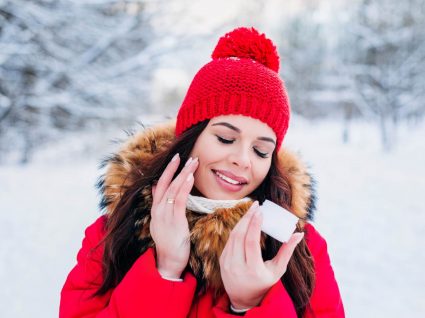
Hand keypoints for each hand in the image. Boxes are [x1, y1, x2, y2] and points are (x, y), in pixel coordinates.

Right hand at [150, 154, 198, 278]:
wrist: (168, 262)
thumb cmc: (169, 243)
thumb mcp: (162, 222)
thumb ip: (160, 205)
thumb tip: (156, 188)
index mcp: (156, 210)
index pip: (160, 185)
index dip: (168, 171)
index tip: (175, 159)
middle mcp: (158, 210)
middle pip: (166, 184)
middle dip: (175, 168)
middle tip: (184, 155)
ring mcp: (164, 215)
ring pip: (173, 189)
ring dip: (183, 174)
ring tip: (192, 163)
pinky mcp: (174, 221)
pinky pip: (179, 200)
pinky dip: (184, 187)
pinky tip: (190, 178)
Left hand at [219, 201, 303, 309]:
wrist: (243, 298)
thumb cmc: (264, 283)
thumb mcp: (278, 270)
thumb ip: (287, 251)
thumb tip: (299, 234)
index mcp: (253, 270)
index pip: (251, 242)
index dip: (255, 225)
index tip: (260, 211)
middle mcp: (237, 266)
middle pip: (240, 236)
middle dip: (248, 218)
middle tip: (256, 205)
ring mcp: (227, 263)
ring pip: (233, 236)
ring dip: (242, 221)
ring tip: (251, 210)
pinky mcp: (222, 260)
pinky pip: (229, 241)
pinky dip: (237, 229)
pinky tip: (245, 221)